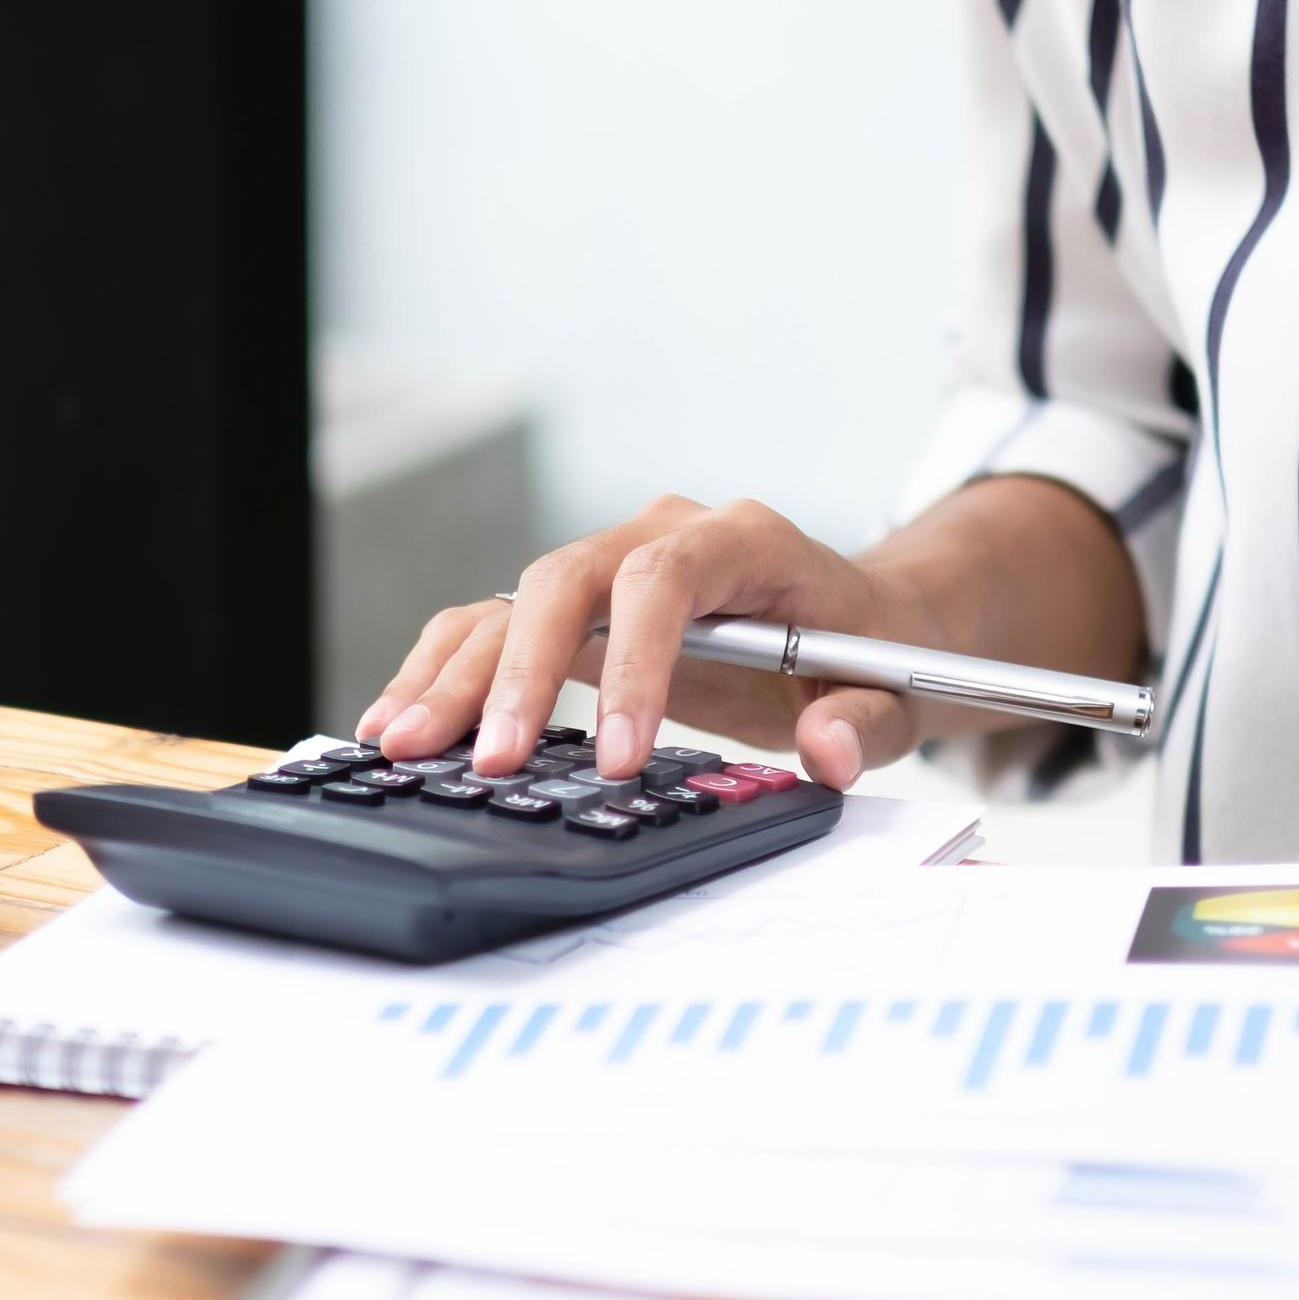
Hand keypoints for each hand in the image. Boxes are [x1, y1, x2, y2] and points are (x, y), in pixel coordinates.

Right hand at [352, 494, 941, 786]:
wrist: (862, 625)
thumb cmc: (872, 653)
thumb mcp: (897, 692)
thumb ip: (866, 722)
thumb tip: (826, 750)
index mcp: (741, 540)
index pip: (663, 578)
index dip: (633, 662)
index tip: (618, 756)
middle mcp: (660, 537)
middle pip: (563, 583)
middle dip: (519, 674)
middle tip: (491, 762)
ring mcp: (610, 569)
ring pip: (512, 603)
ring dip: (455, 674)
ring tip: (402, 745)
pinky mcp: (578, 611)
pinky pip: (497, 626)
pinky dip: (446, 671)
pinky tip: (400, 722)